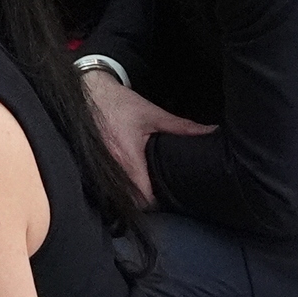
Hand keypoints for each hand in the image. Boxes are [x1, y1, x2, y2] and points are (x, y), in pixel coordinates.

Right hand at [78, 71, 210, 208]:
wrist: (89, 94)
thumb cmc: (118, 104)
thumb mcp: (152, 114)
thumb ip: (181, 127)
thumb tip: (209, 131)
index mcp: (129, 160)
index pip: (145, 199)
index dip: (159, 202)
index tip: (170, 195)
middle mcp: (114, 170)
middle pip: (133, 202)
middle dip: (148, 202)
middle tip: (163, 192)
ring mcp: (103, 170)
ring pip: (121, 195)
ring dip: (134, 195)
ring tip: (149, 186)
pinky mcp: (98, 166)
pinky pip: (112, 184)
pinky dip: (123, 185)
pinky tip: (133, 177)